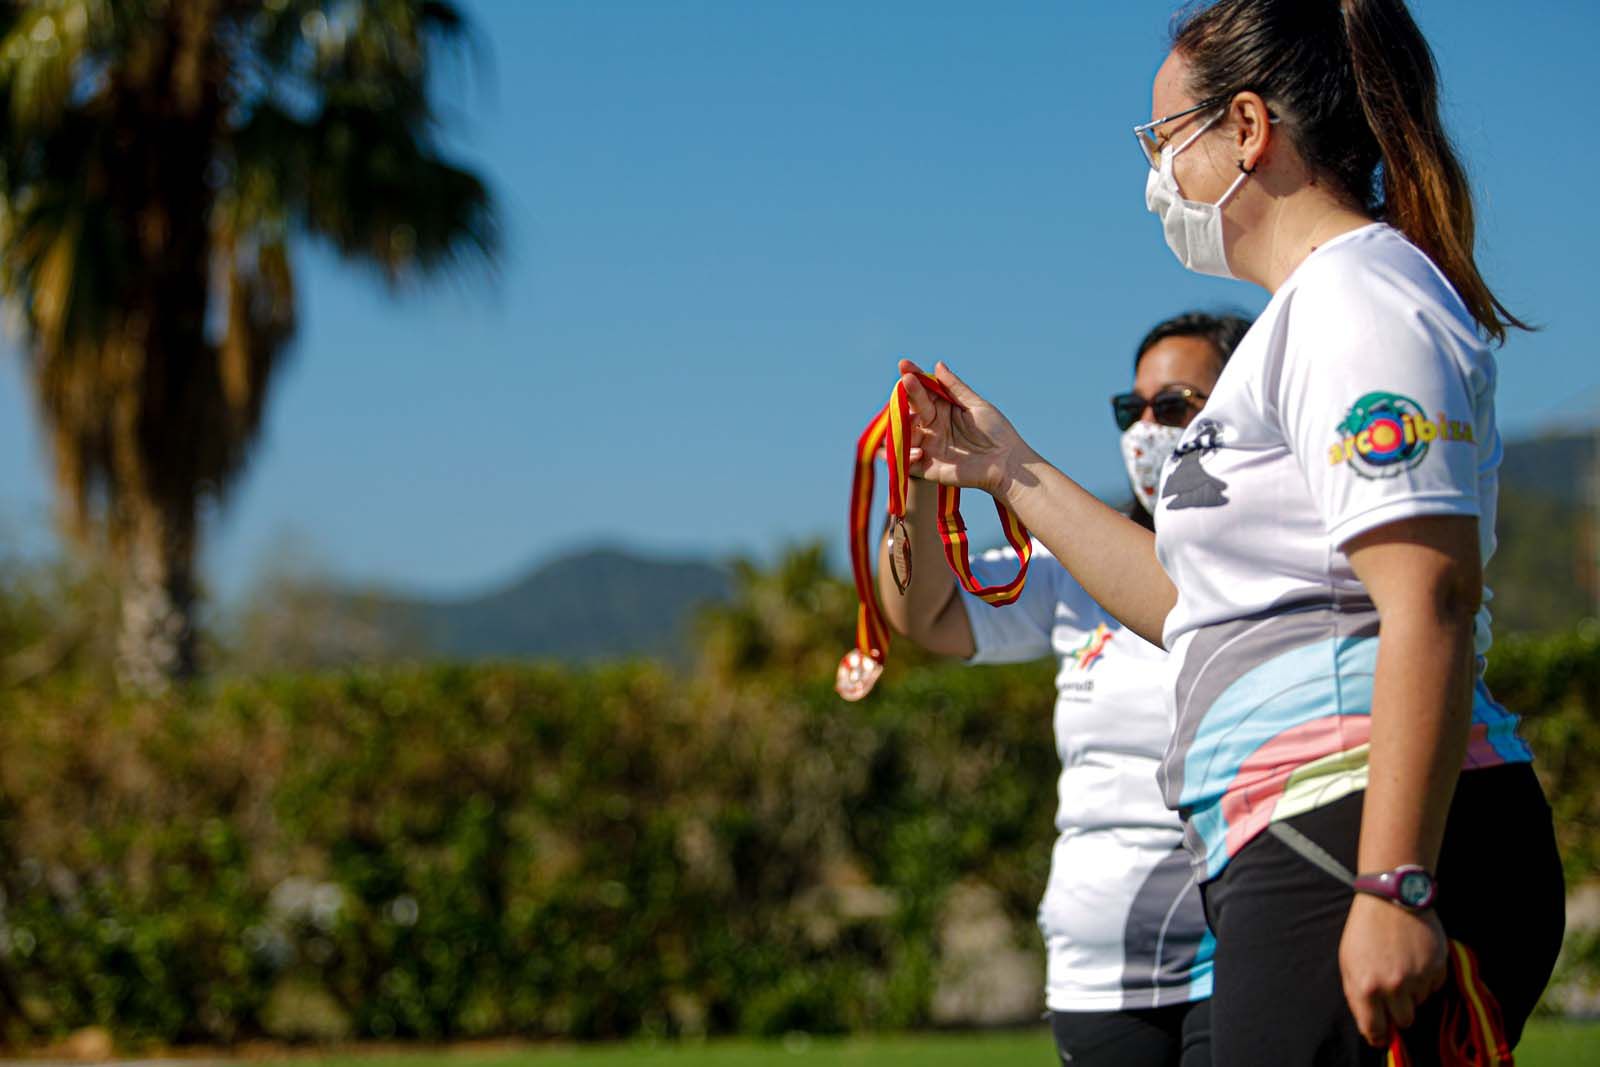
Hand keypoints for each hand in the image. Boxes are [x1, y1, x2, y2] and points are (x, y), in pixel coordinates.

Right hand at [899, 359, 1031, 496]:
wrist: (1006, 464)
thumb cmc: (996, 432)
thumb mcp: (976, 405)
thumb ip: (955, 387)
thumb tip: (938, 365)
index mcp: (942, 409)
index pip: (922, 391)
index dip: (912, 377)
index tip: (904, 364)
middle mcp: (931, 426)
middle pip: (910, 408)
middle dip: (906, 395)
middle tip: (907, 382)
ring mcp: (927, 446)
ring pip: (902, 433)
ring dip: (903, 426)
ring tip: (913, 420)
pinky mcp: (926, 467)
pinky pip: (906, 461)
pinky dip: (906, 455)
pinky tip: (919, 452)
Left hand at [1339, 893, 1447, 1047]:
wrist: (1389, 899)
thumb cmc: (1364, 931)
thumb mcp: (1348, 962)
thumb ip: (1357, 996)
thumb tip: (1371, 1027)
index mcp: (1365, 987)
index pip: (1375, 1029)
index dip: (1379, 1036)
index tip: (1382, 1036)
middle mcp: (1392, 986)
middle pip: (1404, 1021)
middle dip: (1398, 1011)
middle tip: (1394, 994)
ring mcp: (1417, 977)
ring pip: (1420, 1003)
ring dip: (1413, 991)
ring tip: (1402, 965)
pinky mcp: (1437, 967)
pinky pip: (1435, 986)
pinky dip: (1427, 978)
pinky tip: (1415, 958)